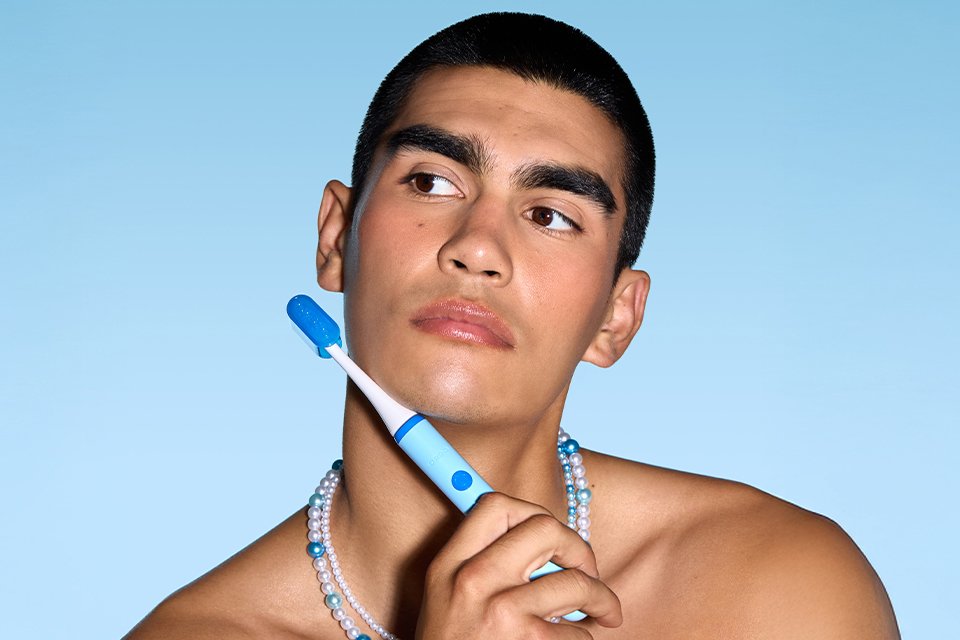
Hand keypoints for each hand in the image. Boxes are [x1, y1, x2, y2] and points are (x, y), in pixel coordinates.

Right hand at [415, 492, 621, 638]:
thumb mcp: (446, 597)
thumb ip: (479, 560)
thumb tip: (540, 535)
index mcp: (450, 563)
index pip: (496, 506)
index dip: (532, 512)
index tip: (550, 534)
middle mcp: (473, 579)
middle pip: (545, 529)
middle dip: (579, 549)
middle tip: (588, 569)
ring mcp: (502, 612)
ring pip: (577, 584)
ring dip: (600, 601)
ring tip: (603, 614)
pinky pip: (578, 632)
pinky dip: (582, 639)